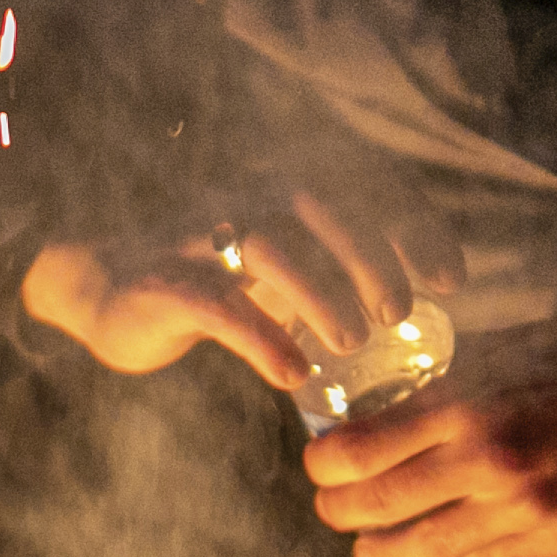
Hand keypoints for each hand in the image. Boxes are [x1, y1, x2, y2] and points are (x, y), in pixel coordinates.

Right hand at [17, 189, 452, 393]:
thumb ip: (343, 265)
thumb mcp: (287, 261)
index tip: (449, 280)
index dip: (413, 225)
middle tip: (398, 312)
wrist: (106, 288)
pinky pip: (216, 304)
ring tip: (352, 341)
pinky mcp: (162, 281)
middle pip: (318, 203)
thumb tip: (425, 301)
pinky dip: (261, 337)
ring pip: (268, 245)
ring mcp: (199, 235)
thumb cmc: (217, 280)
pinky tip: (293, 372)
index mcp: (282, 185)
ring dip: (320, 292)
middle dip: (370, 254)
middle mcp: (244, 196)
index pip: (361, 184)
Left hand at [301, 297, 556, 556]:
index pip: (360, 451)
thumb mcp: (514, 347)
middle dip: (340, 513)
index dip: (324, 466)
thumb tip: (394, 405)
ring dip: (385, 553)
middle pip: (378, 508)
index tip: (319, 465)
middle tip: (331, 510)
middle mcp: (492, 466)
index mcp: (472, 406)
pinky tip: (444, 553)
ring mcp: (530, 512)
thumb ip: (453, 381)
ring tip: (370, 552)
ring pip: (427, 550)